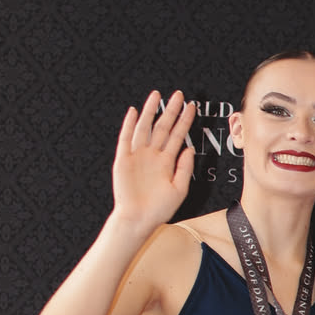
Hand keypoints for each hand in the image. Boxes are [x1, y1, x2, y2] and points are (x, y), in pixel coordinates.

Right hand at [111, 91, 195, 235]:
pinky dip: (128, 125)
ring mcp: (137, 156)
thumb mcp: (180, 189)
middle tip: (178, 94)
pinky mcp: (123, 160)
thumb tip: (189, 149)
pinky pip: (125, 139)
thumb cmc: (159, 209)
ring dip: (150, 111)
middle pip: (162, 127)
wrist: (139, 220)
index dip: (184, 121)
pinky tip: (133, 112)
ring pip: (145, 128)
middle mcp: (152, 155)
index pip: (178, 136)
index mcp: (166, 162)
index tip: (192, 106)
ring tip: (156, 95)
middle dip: (170, 110)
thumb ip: (185, 168)